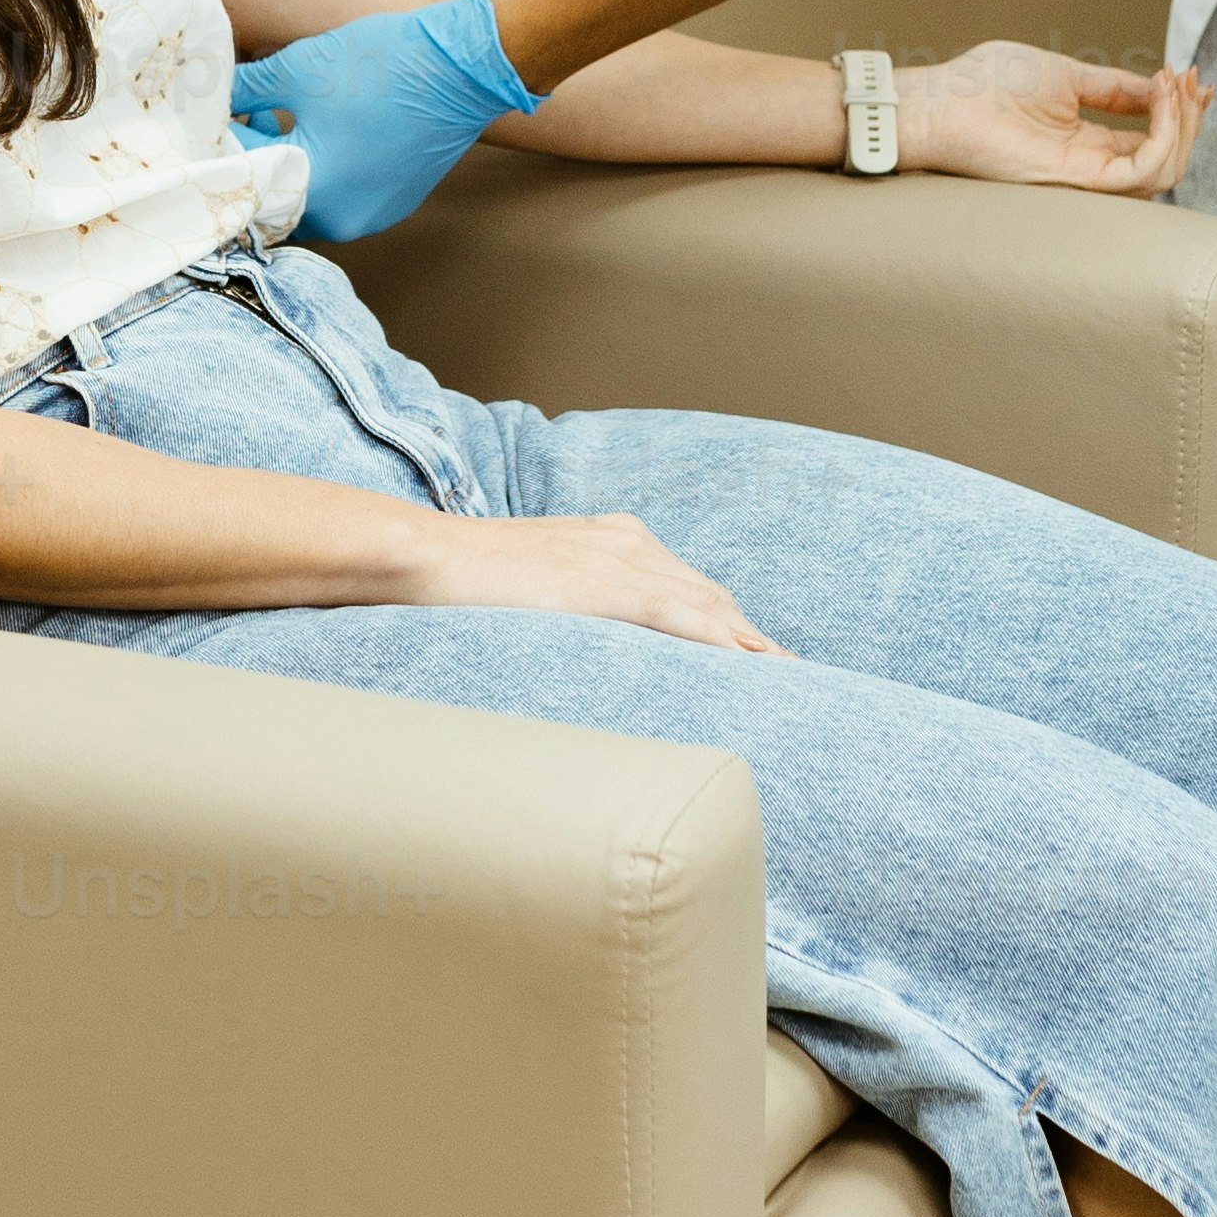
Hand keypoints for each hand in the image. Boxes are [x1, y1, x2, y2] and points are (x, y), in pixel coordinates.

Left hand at [231, 0, 535, 241]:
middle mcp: (346, 221)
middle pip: (275, 203)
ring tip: (275, 117)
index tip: (210, 123)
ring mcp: (375, 214)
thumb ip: (246, 91)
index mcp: (317, 197)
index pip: (247, 185)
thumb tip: (212, 95)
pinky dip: (323, 170)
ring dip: (287, 165)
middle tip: (239, 119)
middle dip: (253, 161)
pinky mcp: (395, 200)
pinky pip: (343, 196)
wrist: (465, 64)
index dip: (223, 151)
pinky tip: (315, 128)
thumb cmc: (383, 66)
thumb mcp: (298, 70)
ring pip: (309, 200)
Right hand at [390, 513, 782, 652]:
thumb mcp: (533, 582)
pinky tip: (748, 664)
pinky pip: (679, 618)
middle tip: (790, 675)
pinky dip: (721, 642)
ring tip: (788, 679)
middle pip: (710, 596)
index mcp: (613, 537)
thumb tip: (583, 636)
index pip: (687, 586)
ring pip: (707, 607)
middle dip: (751, 636)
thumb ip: (570, 599)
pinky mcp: (605, 588)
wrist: (426, 554)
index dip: (727, 622)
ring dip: (750, 644)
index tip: (757, 654)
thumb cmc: (463, 577)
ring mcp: (619, 562)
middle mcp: (628, 542)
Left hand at [899, 41, 1208, 196]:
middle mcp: (1093, 166)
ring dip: (1183, 126)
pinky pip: (1141, 173)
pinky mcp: (1078, 181)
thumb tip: (1159, 84)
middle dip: (1191, 119)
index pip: (1154, 140)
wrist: (944, 101)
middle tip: (1195, 81)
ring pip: (1164, 171)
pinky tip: (1160, 100)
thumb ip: (1115, 87)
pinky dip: (1163, 136)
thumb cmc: (987, 85)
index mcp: (1090, 143)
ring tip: (1177, 86)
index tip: (1194, 75)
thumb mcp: (1068, 75)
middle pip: (1168, 158)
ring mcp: (1087, 177)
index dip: (1183, 111)